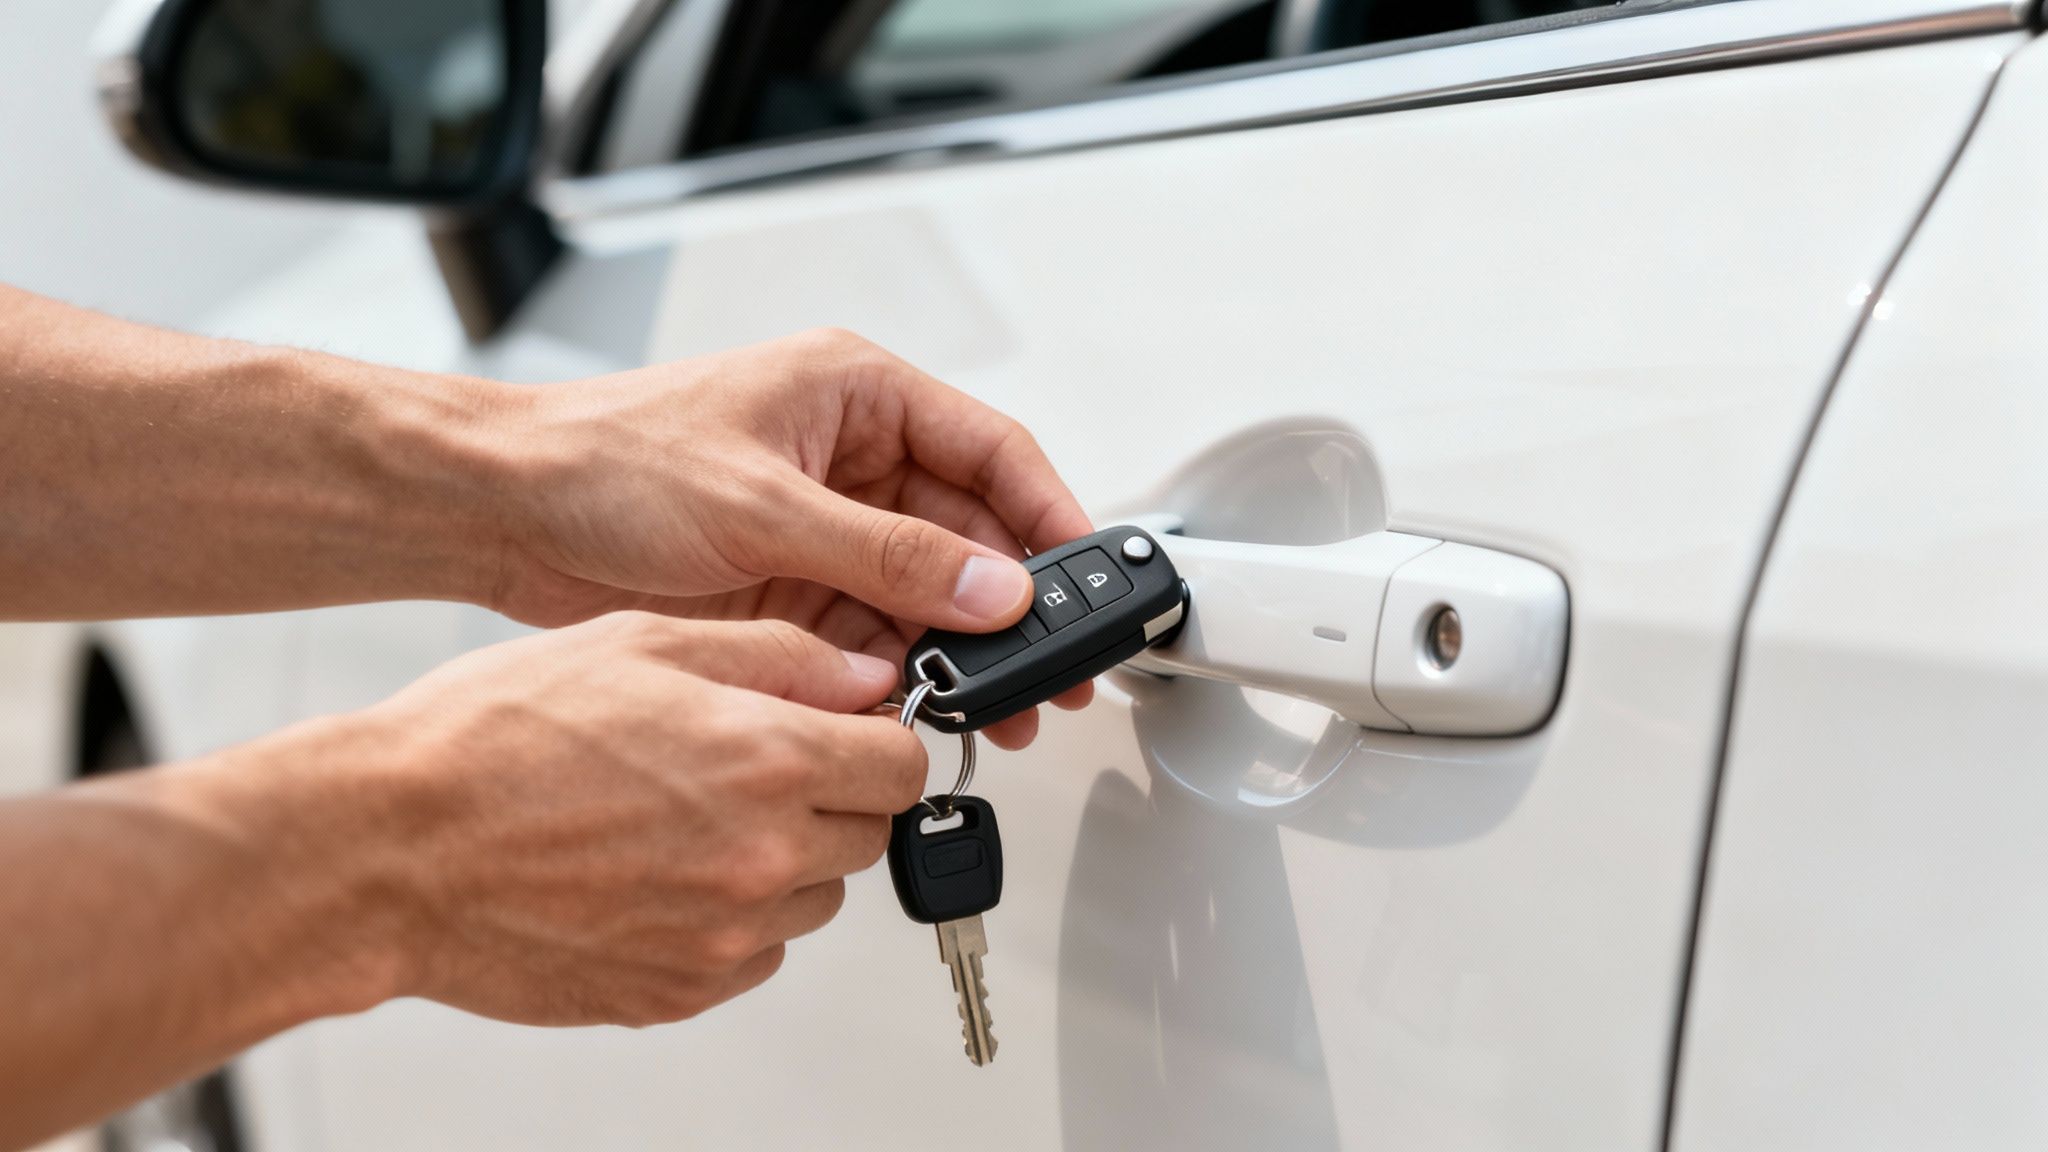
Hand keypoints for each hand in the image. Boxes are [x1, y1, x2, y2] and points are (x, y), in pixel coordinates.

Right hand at [361, 613, 923, 1026]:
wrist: (390, 849)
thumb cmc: (493, 738)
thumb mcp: (642, 643)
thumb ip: (777, 657)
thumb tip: (864, 676)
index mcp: (765, 759)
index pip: (902, 764)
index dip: (877, 739)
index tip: (846, 733)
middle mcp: (760, 856)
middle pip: (869, 834)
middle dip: (831, 796)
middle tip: (751, 768)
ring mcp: (722, 937)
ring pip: (814, 900)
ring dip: (781, 860)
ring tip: (684, 819)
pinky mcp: (678, 993)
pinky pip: (753, 957)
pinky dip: (728, 921)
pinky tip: (655, 874)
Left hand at [486, 328, 1094, 747]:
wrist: (502, 513)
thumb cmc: (605, 459)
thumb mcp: (764, 506)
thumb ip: (888, 557)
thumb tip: (990, 589)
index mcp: (856, 394)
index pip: (990, 451)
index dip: (1049, 517)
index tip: (1084, 584)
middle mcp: (851, 455)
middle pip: (967, 533)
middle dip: (1008, 606)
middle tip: (1045, 672)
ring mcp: (821, 525)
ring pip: (924, 593)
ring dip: (955, 649)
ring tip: (988, 706)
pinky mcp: (790, 584)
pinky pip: (871, 631)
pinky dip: (896, 671)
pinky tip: (915, 706)